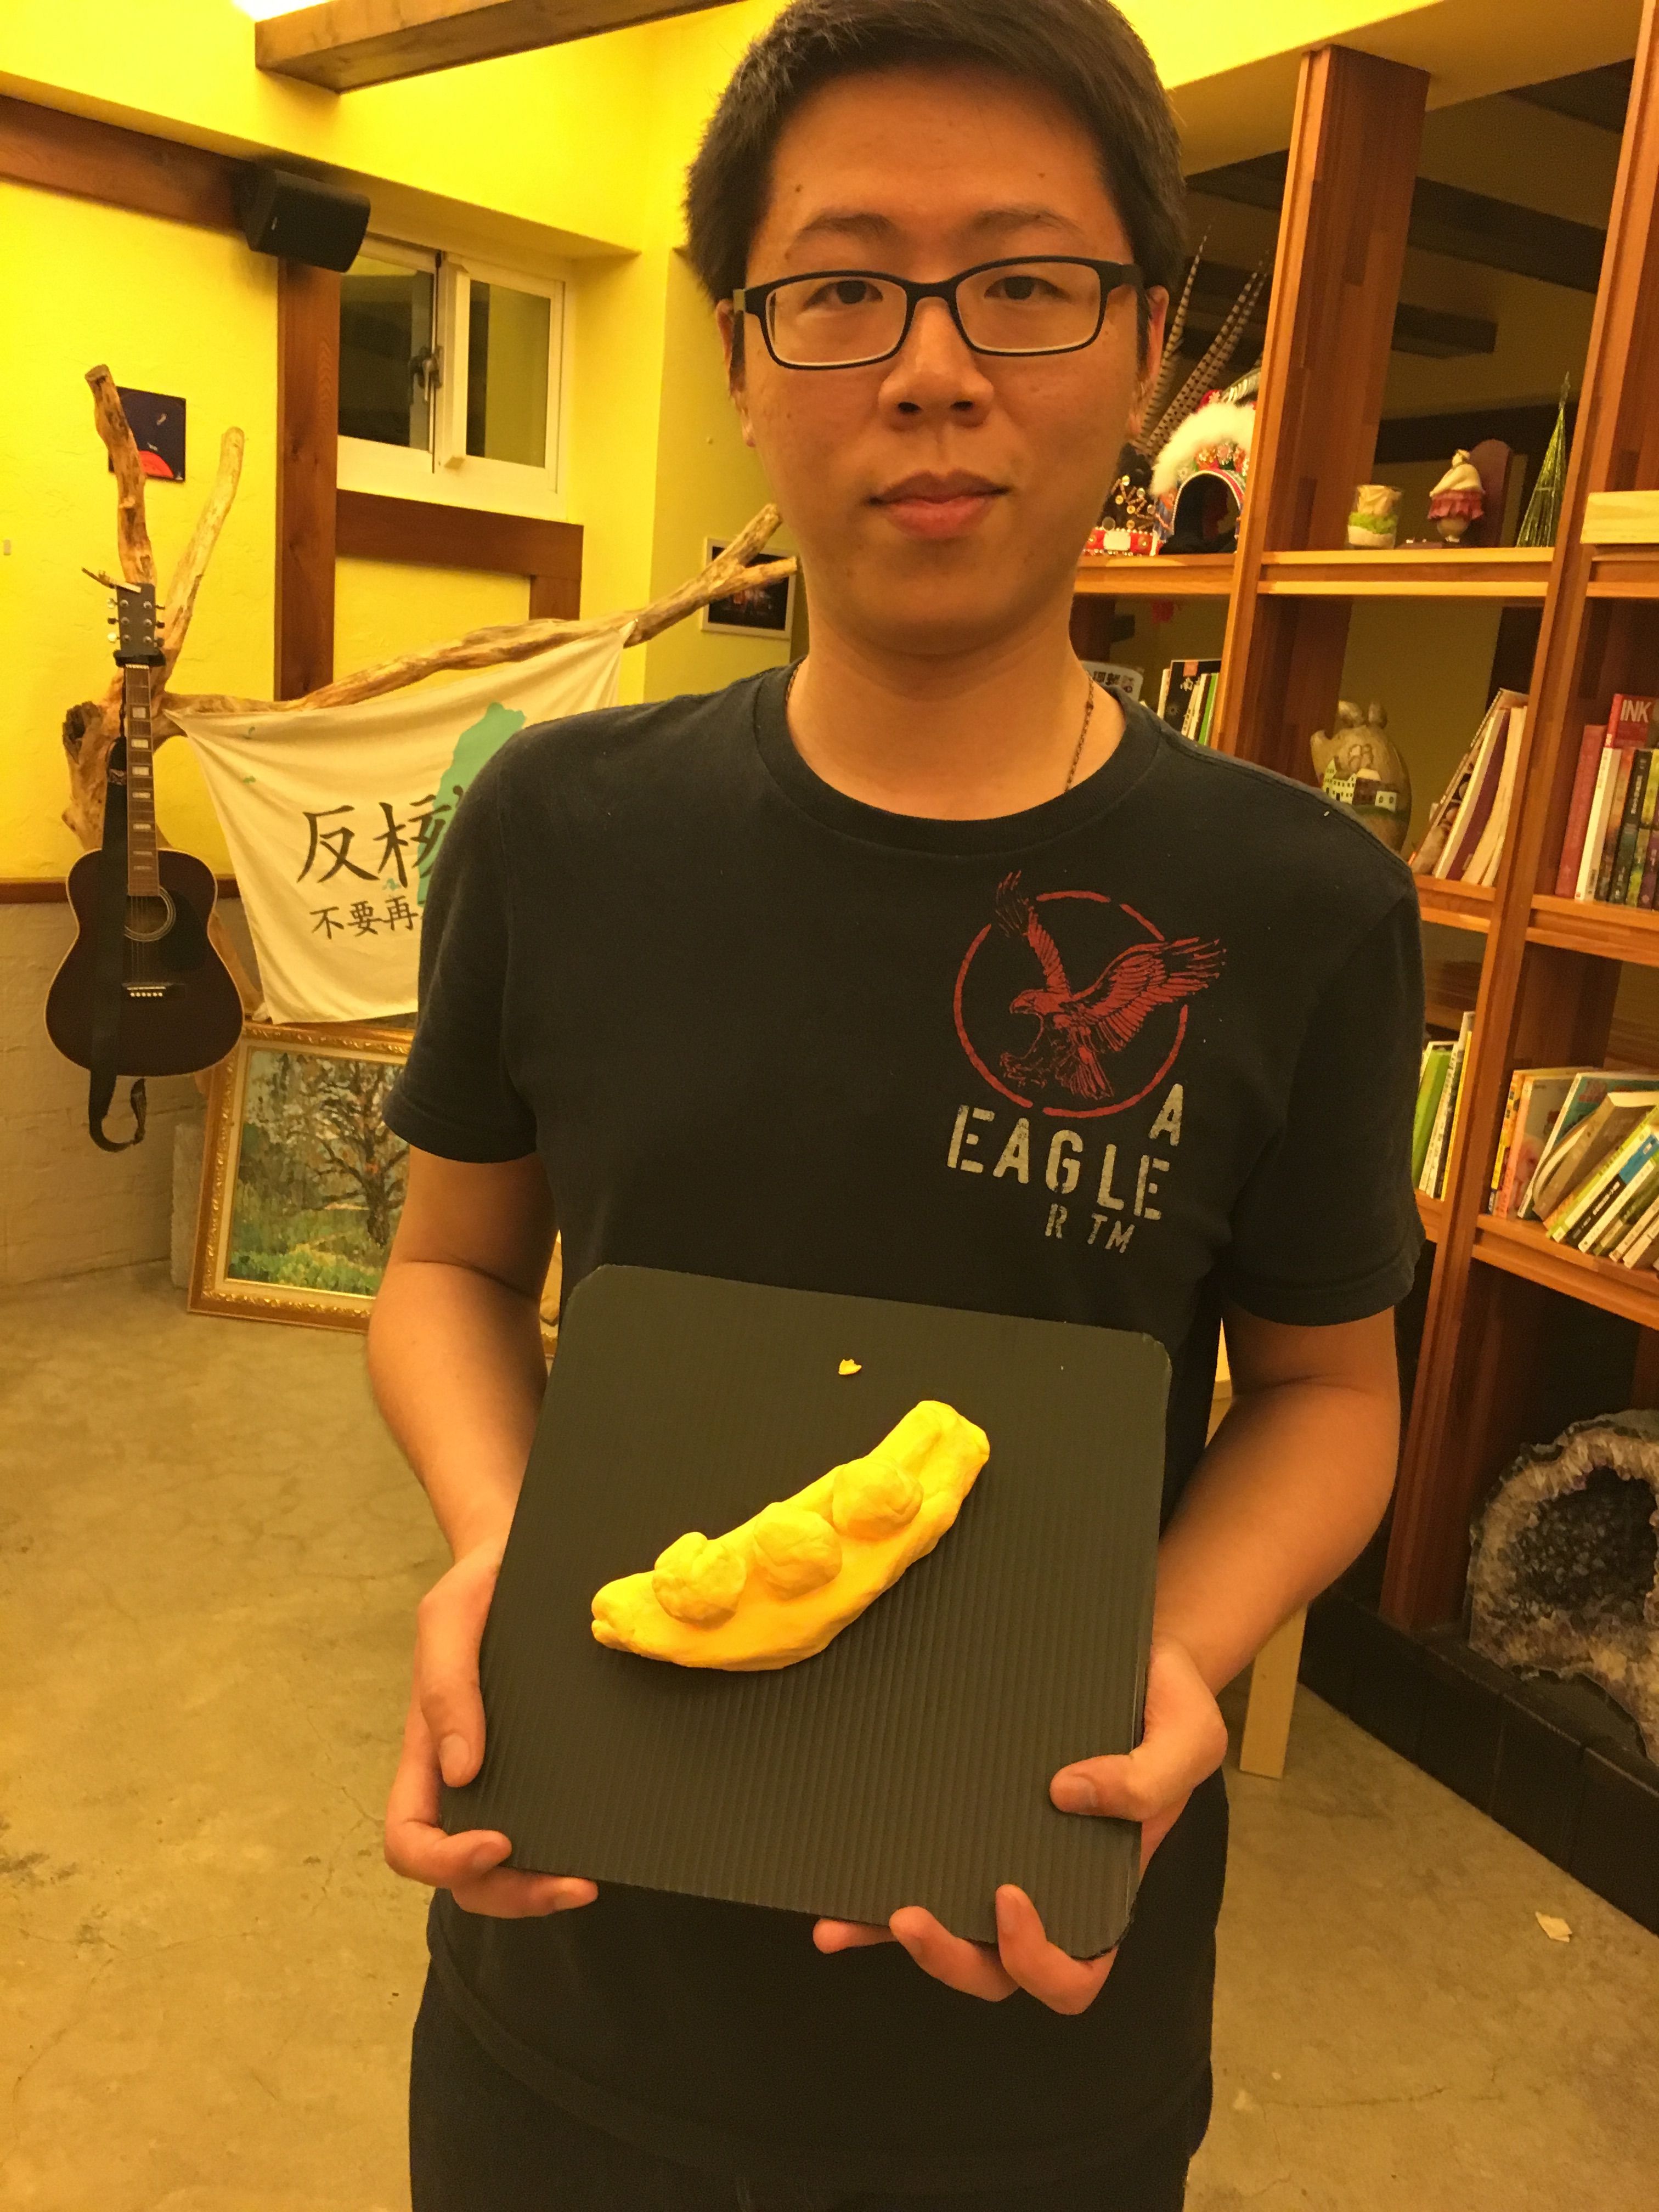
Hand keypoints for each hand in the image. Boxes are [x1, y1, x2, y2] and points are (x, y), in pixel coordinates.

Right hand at [384, 1538, 597, 1919]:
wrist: (522, 1555)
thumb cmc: (477, 1586)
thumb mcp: (448, 1621)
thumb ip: (446, 1687)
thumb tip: (461, 1770)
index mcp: (427, 1751)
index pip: (410, 1838)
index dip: (445, 1861)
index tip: (499, 1841)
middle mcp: (464, 1775)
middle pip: (463, 1875)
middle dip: (510, 1894)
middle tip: (572, 1884)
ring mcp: (506, 1773)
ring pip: (506, 1866)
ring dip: (539, 1889)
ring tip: (589, 1879)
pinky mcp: (548, 1761)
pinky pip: (548, 1821)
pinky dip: (568, 1847)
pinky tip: (605, 1841)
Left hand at [813, 1638, 1226, 2011]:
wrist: (1137, 1650)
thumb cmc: (1169, 1703)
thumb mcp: (1189, 1737)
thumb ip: (1149, 1779)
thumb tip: (1068, 1794)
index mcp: (1104, 1890)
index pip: (1076, 1971)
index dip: (1038, 1960)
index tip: (1007, 1895)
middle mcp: (1048, 1887)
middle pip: (999, 1971)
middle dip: (950, 1959)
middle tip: (911, 1915)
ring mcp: (997, 1855)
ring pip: (948, 1932)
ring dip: (890, 1938)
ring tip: (839, 1924)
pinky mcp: (961, 1817)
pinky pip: (918, 1866)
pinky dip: (871, 1893)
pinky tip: (827, 1893)